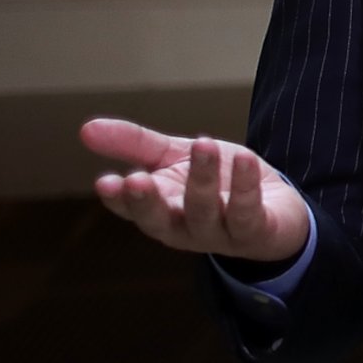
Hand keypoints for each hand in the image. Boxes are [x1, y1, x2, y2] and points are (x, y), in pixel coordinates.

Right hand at [82, 118, 309, 263]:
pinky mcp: (255, 232)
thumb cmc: (217, 183)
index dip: (118, 199)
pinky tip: (245, 158)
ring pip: (204, 212)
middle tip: (136, 179)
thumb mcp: (176, 157)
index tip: (106, 182)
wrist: (277, 207)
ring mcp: (219, 234)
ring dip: (202, 179)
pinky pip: (247, 213)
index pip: (131, 209)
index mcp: (160, 210)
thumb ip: (135, 145)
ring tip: (204, 143)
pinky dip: (245, 186)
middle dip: (147, 202)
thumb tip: (85, 129)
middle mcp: (183, 228)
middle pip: (159, 221)